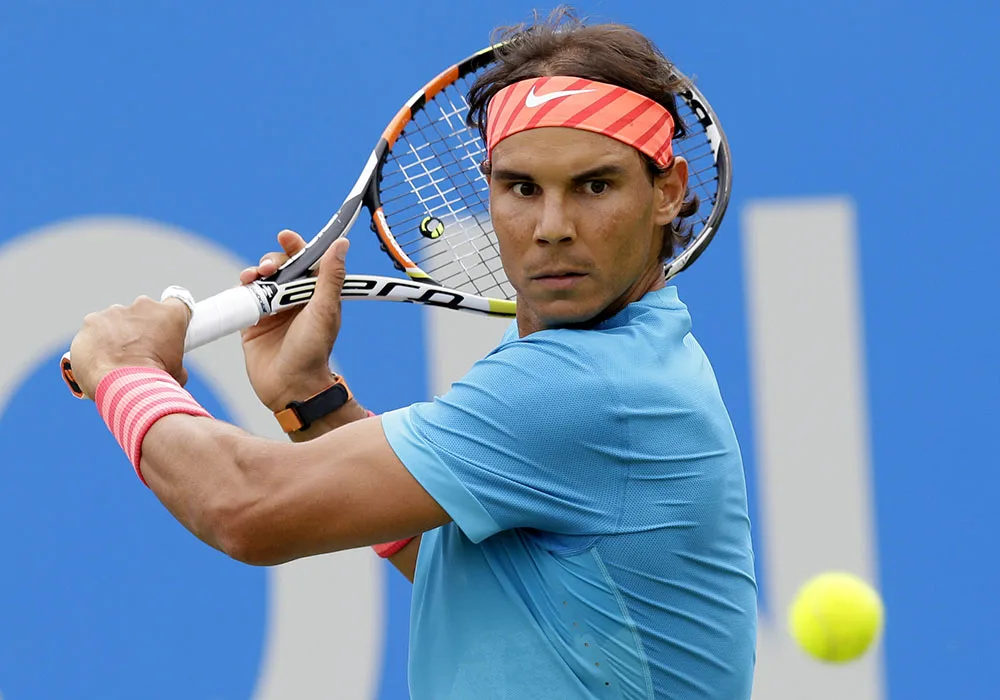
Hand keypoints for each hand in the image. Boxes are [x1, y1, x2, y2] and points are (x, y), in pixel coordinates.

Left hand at [69, 296, 190, 399]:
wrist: (124, 388)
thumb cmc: (155, 381)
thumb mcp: (178, 374)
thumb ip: (176, 363)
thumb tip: (173, 371)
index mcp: (169, 315)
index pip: (176, 302)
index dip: (171, 316)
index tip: (167, 328)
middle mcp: (142, 306)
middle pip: (142, 312)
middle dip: (141, 328)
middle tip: (140, 352)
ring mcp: (114, 312)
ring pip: (116, 321)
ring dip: (117, 336)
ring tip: (116, 361)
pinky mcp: (91, 321)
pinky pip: (94, 331)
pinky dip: (96, 343)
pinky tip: (99, 361)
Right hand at [239, 230, 350, 411]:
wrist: (290, 386)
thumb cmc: (313, 352)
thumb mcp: (324, 310)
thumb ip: (330, 277)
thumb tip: (342, 244)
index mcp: (316, 294)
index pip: (307, 261)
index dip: (296, 246)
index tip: (286, 236)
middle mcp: (295, 299)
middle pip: (280, 267)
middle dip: (272, 261)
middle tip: (268, 269)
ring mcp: (273, 310)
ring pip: (261, 280)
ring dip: (255, 274)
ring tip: (252, 279)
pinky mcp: (254, 322)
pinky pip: (244, 298)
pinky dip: (242, 290)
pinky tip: (243, 290)